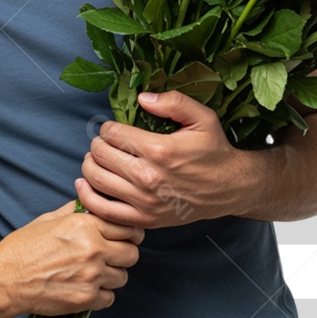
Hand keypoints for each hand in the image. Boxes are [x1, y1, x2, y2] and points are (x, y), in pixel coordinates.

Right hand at [0, 203, 142, 314]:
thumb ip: (76, 210)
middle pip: (132, 253)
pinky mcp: (86, 299)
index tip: (123, 236)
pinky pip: (110, 297)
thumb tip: (90, 199)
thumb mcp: (48, 220)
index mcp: (85, 225)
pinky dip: (101, 295)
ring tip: (94, 273)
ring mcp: (91, 275)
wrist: (5, 279)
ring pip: (123, 276)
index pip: (127, 226)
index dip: (128, 231)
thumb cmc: (23, 248)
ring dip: (112, 275)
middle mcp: (93, 248)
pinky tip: (86, 288)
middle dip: (123, 254)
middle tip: (110, 256)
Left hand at [77, 91, 254, 228]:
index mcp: (159, 150)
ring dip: (90, 165)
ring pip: (96, 180)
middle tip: (104, 143)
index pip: (112, 134)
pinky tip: (85, 184)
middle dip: (97, 144)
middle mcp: (148, 177)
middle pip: (100, 155)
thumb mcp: (202, 117)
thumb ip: (173, 101)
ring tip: (97, 159)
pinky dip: (87, 196)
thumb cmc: (214, 151)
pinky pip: (103, 210)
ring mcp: (144, 201)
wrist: (231, 188)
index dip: (107, 128)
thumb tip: (141, 97)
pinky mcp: (144, 219)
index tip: (113, 129)